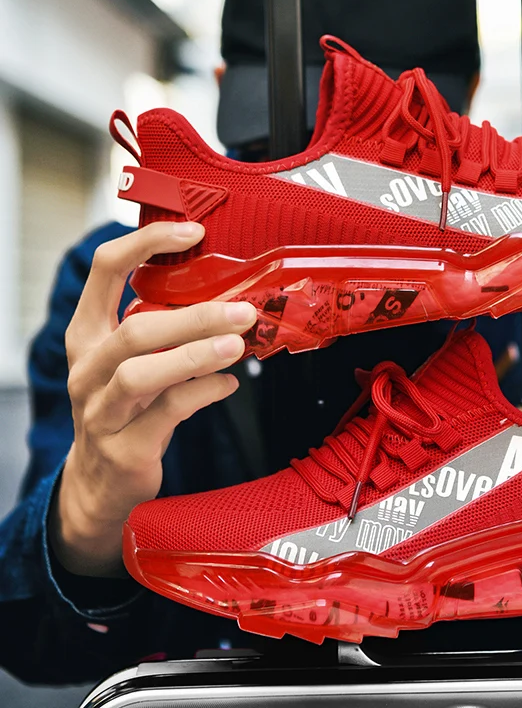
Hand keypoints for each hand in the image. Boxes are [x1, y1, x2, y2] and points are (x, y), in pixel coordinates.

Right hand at [51, 222, 257, 576]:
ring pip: (144, 373)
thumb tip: (229, 298)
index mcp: (88, 334)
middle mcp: (88, 368)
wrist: (100, 480)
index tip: (193, 232)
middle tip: (243, 311)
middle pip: (135, 330)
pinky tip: (228, 384)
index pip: (106, 270)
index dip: (147, 244)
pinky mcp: (125, 446)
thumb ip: (166, 330)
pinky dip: (206, 393)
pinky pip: (170, 412)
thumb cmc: (126, 405)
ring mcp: (101, 409)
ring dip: (198, 355)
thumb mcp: (133, 360)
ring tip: (238, 344)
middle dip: (195, 317)